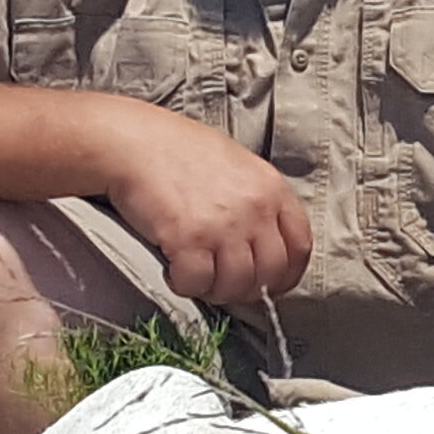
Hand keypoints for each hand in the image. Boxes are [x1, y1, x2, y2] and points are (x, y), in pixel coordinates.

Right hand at [97, 96, 312, 305]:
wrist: (134, 143)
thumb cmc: (179, 150)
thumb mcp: (237, 165)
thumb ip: (257, 201)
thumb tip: (262, 244)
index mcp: (271, 188)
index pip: (300, 247)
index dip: (287, 274)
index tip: (271, 283)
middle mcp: (255, 208)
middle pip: (271, 273)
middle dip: (249, 288)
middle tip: (225, 283)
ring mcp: (223, 226)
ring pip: (236, 285)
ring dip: (215, 289)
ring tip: (197, 274)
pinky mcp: (189, 240)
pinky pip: (197, 284)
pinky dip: (185, 285)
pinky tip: (174, 269)